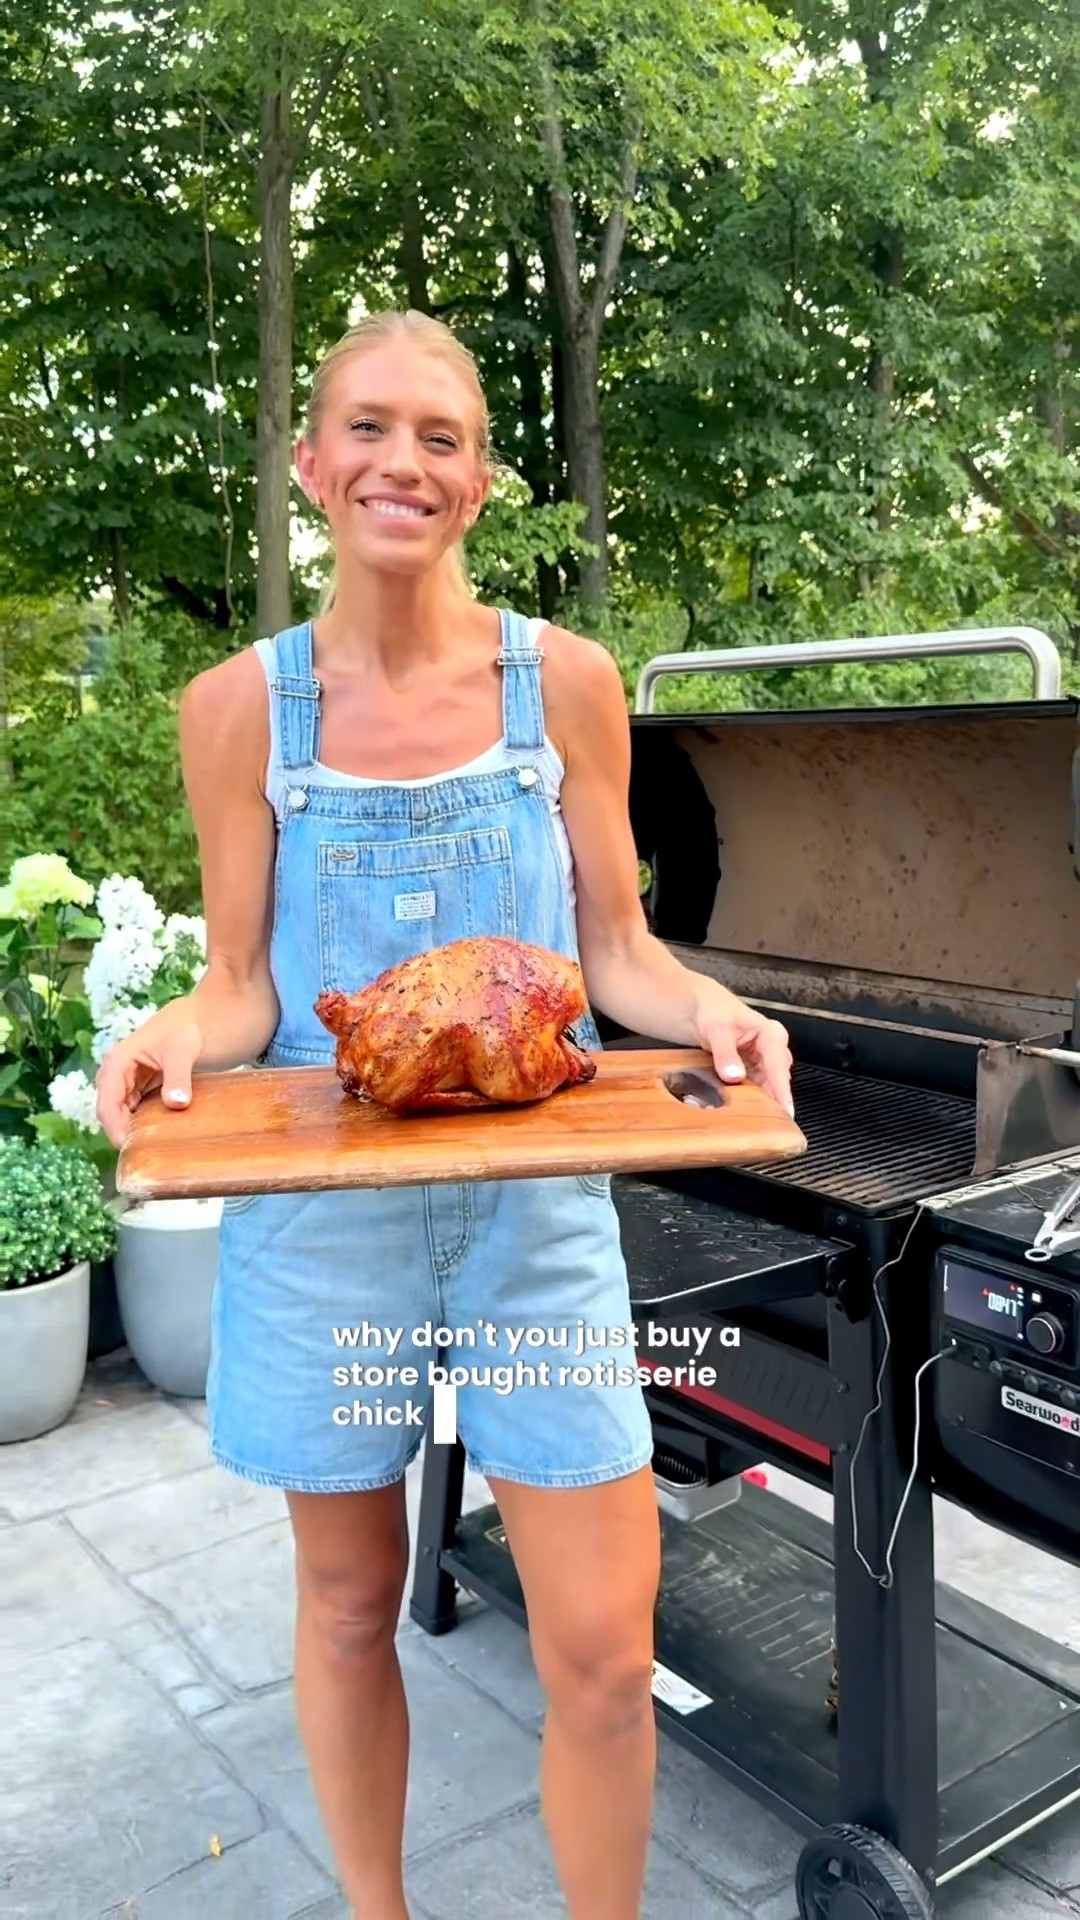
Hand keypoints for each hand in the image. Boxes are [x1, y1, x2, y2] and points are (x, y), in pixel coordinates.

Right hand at [95, 1005, 203, 1147]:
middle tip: (145, 1156)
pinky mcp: (137, 1089)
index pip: (107, 1105)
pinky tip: (157, 1137)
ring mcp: (124, 1083)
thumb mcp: (183, 1051)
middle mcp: (114, 1074)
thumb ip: (179, 1077)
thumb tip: (176, 1103)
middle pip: (111, 1114)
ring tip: (151, 1150)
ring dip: (132, 1131)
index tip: (131, 1150)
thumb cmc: (184, 1031)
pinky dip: (142, 1124)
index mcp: (116, 1063)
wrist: (193, 1021)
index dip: (115, 1130)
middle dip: (123, 1134)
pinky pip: (133, 1113)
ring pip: (121, 1116)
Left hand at [695, 996, 793, 1117]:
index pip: (779, 1067)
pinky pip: (753, 1092)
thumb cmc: (713, 1011)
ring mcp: (763, 1065)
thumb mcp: (717, 1029)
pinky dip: (746, 1102)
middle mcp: (773, 1052)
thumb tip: (734, 1076)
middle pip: (776, 1083)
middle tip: (763, 1126)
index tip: (785, 1112)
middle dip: (771, 1104)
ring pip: (766, 1091)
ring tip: (748, 1124)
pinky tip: (736, 1113)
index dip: (782, 1091)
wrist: (700, 1010)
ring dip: (758, 1106)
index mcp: (772, 1036)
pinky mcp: (752, 1075)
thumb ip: (725, 1053)